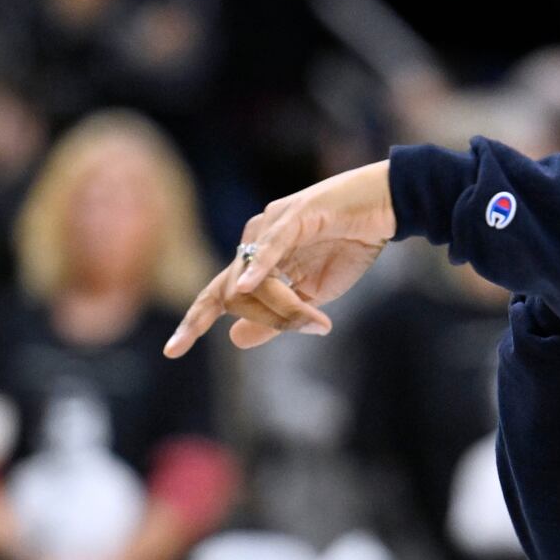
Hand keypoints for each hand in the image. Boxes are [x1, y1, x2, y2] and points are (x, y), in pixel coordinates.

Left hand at [164, 161, 395, 356]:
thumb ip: (278, 317)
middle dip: (267, 320)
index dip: (194, 322)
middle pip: (236, 296)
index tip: (173, 352)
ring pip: (253, 280)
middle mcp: (255, 238)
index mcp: (258, 258)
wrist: (386, 207)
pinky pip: (271, 247)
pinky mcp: (296, 215)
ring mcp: (272, 224)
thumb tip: (234, 340)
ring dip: (282, 307)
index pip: (217, 294)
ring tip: (316, 316)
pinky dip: (259, 268)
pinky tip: (250, 286)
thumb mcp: (315, 295)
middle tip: (310, 323)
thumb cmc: (352, 245)